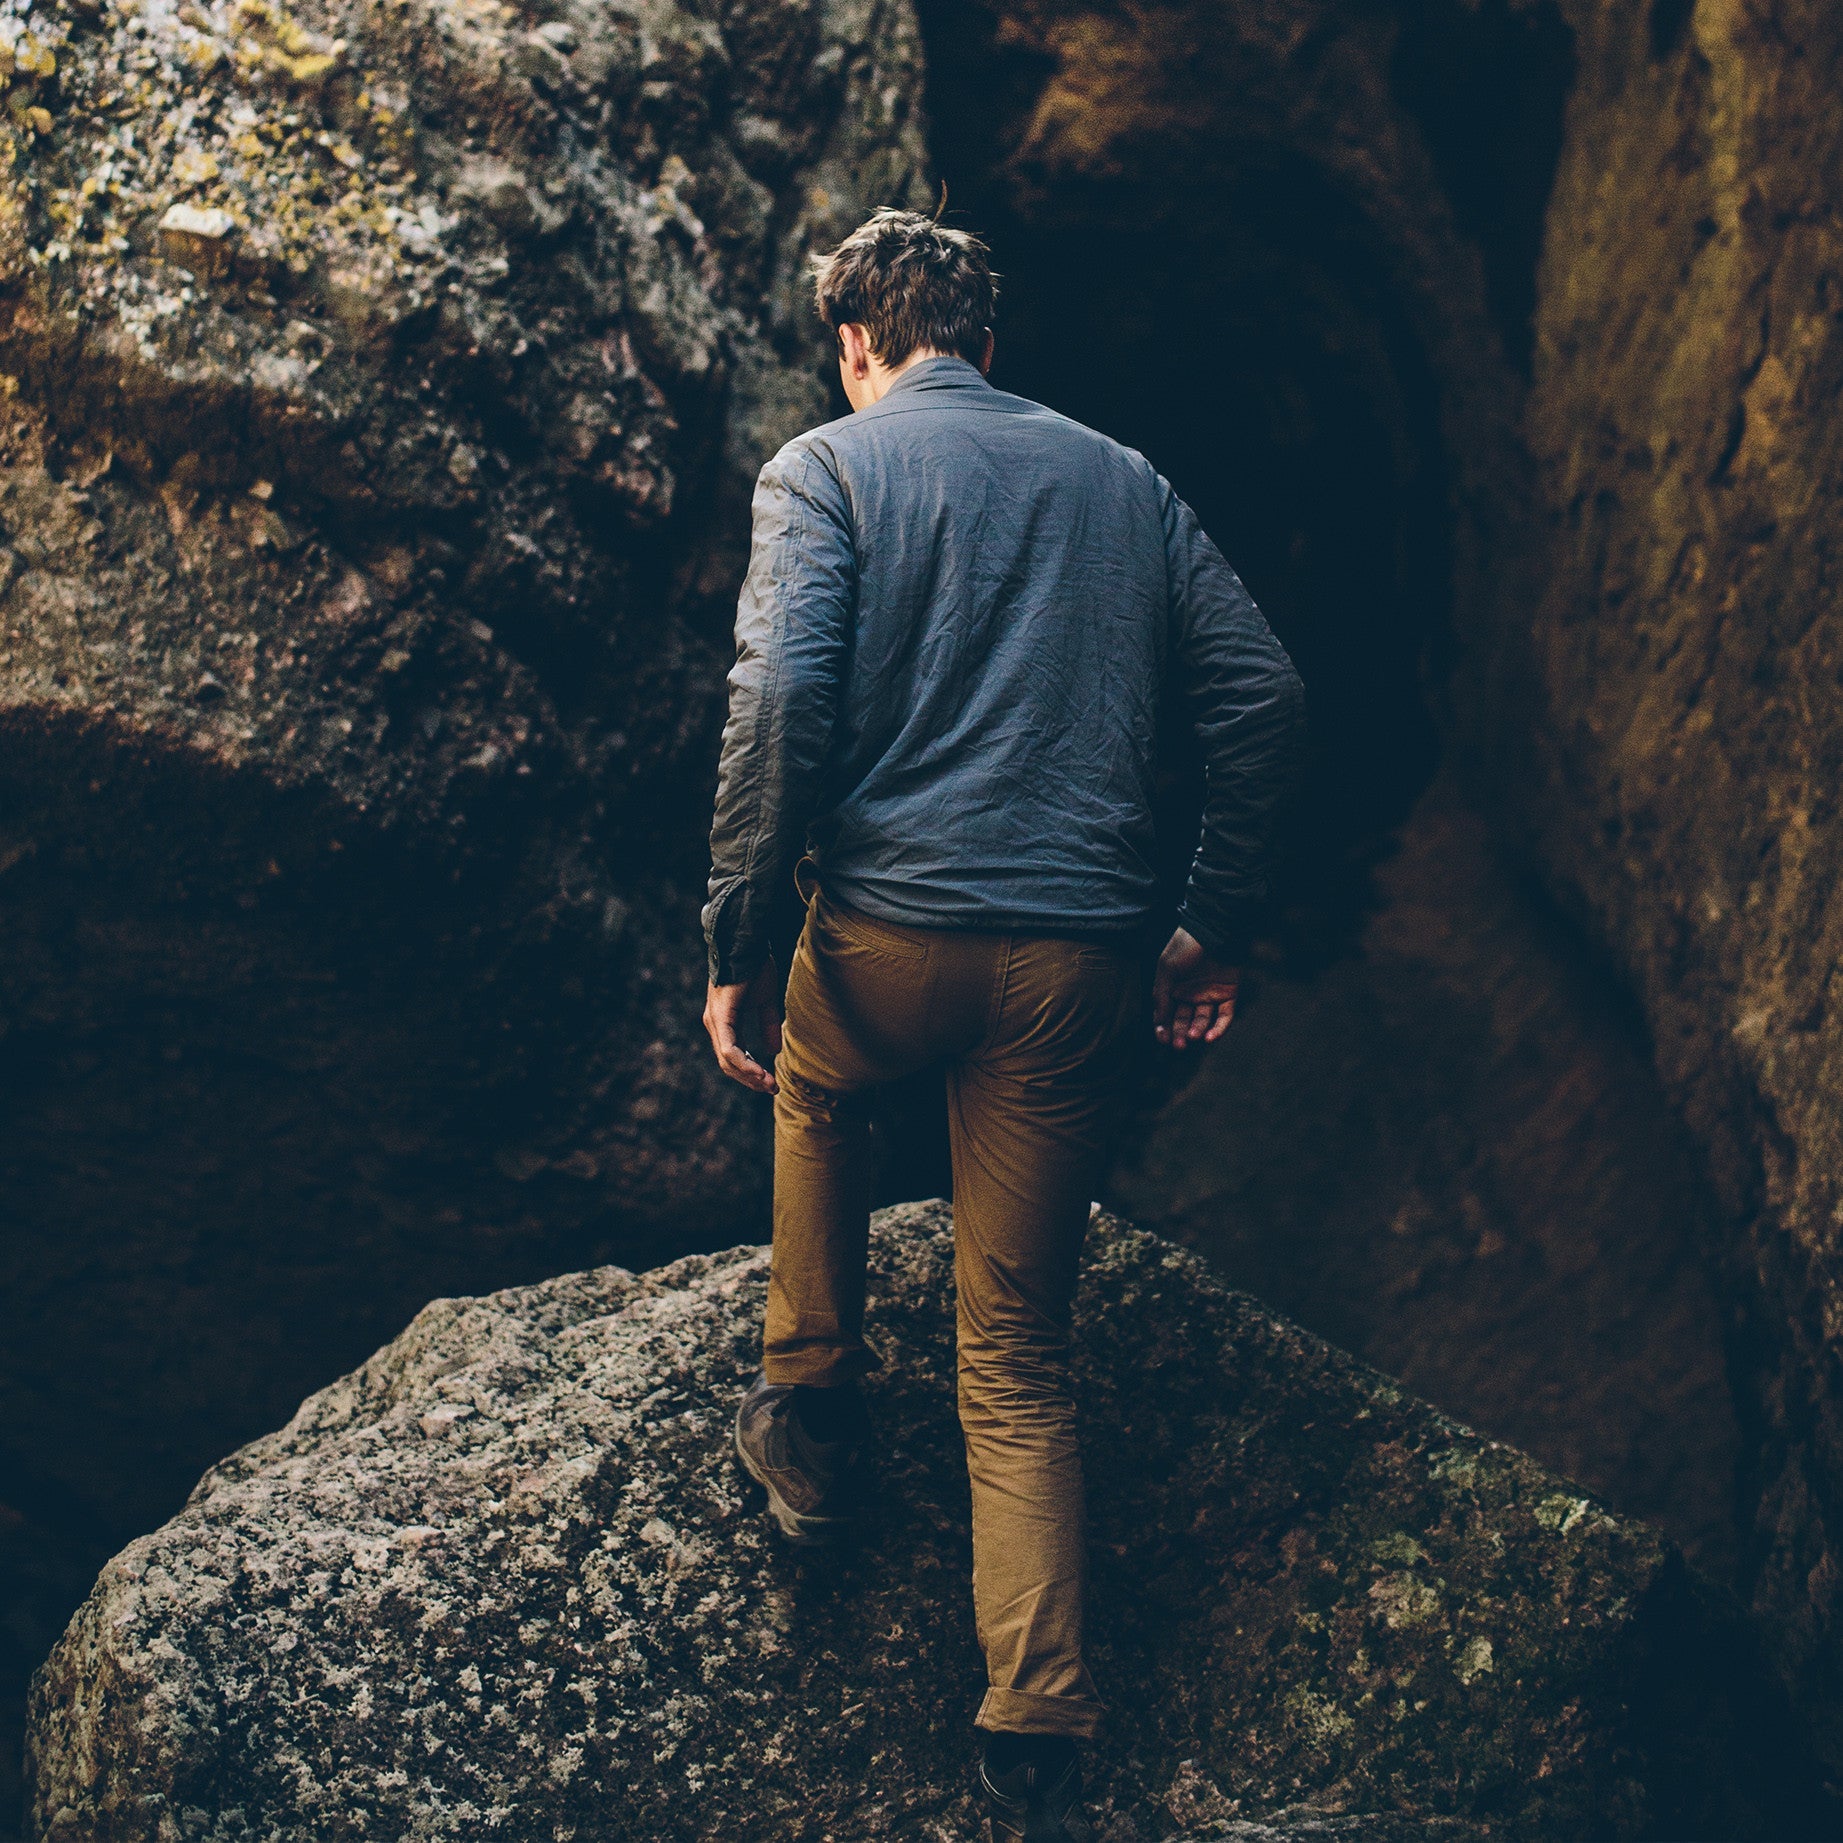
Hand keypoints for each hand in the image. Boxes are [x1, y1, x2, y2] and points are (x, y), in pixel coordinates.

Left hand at [703, 965, 783, 1093]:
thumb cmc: (755, 968)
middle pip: (728, 1064)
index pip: (733, 1056)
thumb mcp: (765, 1001)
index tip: (770, 1082)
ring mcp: (714, 1021)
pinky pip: (729, 1049)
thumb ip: (767, 1025)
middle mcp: (714, 1024)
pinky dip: (745, 1064)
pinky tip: (760, 1072)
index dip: (751, 1072)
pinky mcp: (720, 1017)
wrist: (747, 944)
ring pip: (728, 1061)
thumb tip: (773, 1050)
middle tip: (772, 1088)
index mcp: (723, 1021)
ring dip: (750, 1076)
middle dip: (751, 1079)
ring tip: (769, 1084)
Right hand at [1152, 927, 1240, 1049]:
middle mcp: (1191, 994)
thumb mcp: (1166, 970)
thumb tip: (1158, 1023)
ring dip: (1197, 1031)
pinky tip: (1210, 1038)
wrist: (1212, 931)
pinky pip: (1224, 1016)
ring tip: (1193, 1036)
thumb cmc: (1185, 947)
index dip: (1164, 1028)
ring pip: (1203, 1021)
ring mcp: (1210, 995)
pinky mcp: (1229, 994)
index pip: (1167, 1015)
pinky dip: (1218, 1029)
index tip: (1163, 1040)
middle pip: (1184, 1021)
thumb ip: (1162, 997)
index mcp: (1174, 989)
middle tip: (1179, 1046)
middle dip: (1180, 1034)